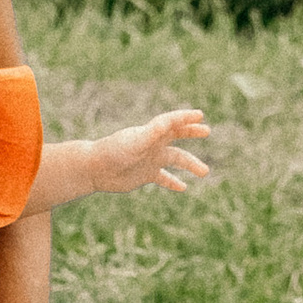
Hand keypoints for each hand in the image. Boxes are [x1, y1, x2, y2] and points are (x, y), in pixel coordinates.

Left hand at [83, 107, 212, 196]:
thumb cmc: (114, 151)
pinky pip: (163, 177)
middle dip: (191, 132)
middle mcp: (153, 144)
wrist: (95, 168)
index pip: (172, 122)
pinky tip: (183, 188)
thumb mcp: (136, 140)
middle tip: (206, 131)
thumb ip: (152, 132)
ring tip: (205, 172)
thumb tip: (168, 123)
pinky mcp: (145, 174)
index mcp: (151, 133)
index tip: (200, 115)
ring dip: (190, 164)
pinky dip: (173, 181)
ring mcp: (150, 159)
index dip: (186, 117)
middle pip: (176, 135)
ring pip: (175, 159)